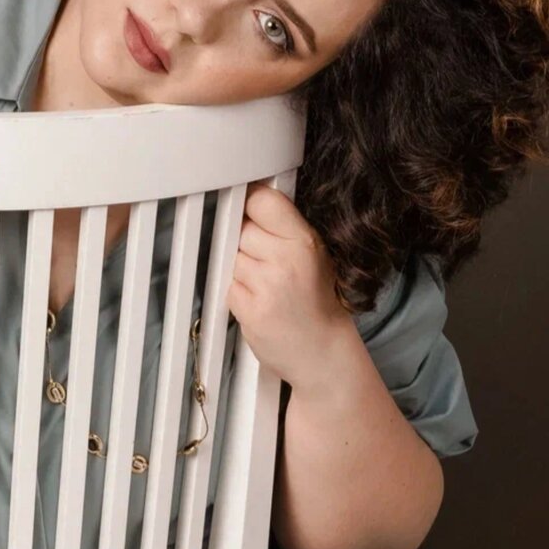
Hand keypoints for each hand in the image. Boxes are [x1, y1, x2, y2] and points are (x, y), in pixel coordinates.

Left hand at [226, 182, 353, 391]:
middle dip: (247, 242)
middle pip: (241, 229)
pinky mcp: (249, 309)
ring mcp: (266, 286)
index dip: (252, 204)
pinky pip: (227, 285)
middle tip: (266, 259)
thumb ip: (284, 227)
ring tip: (265, 283)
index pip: (262, 201)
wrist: (321, 353)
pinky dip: (237, 291)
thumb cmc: (316, 301)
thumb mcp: (314, 253)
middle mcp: (286, 260)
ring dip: (241, 268)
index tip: (250, 209)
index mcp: (305, 241)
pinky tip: (258, 300)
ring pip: (231, 256)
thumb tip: (250, 195)